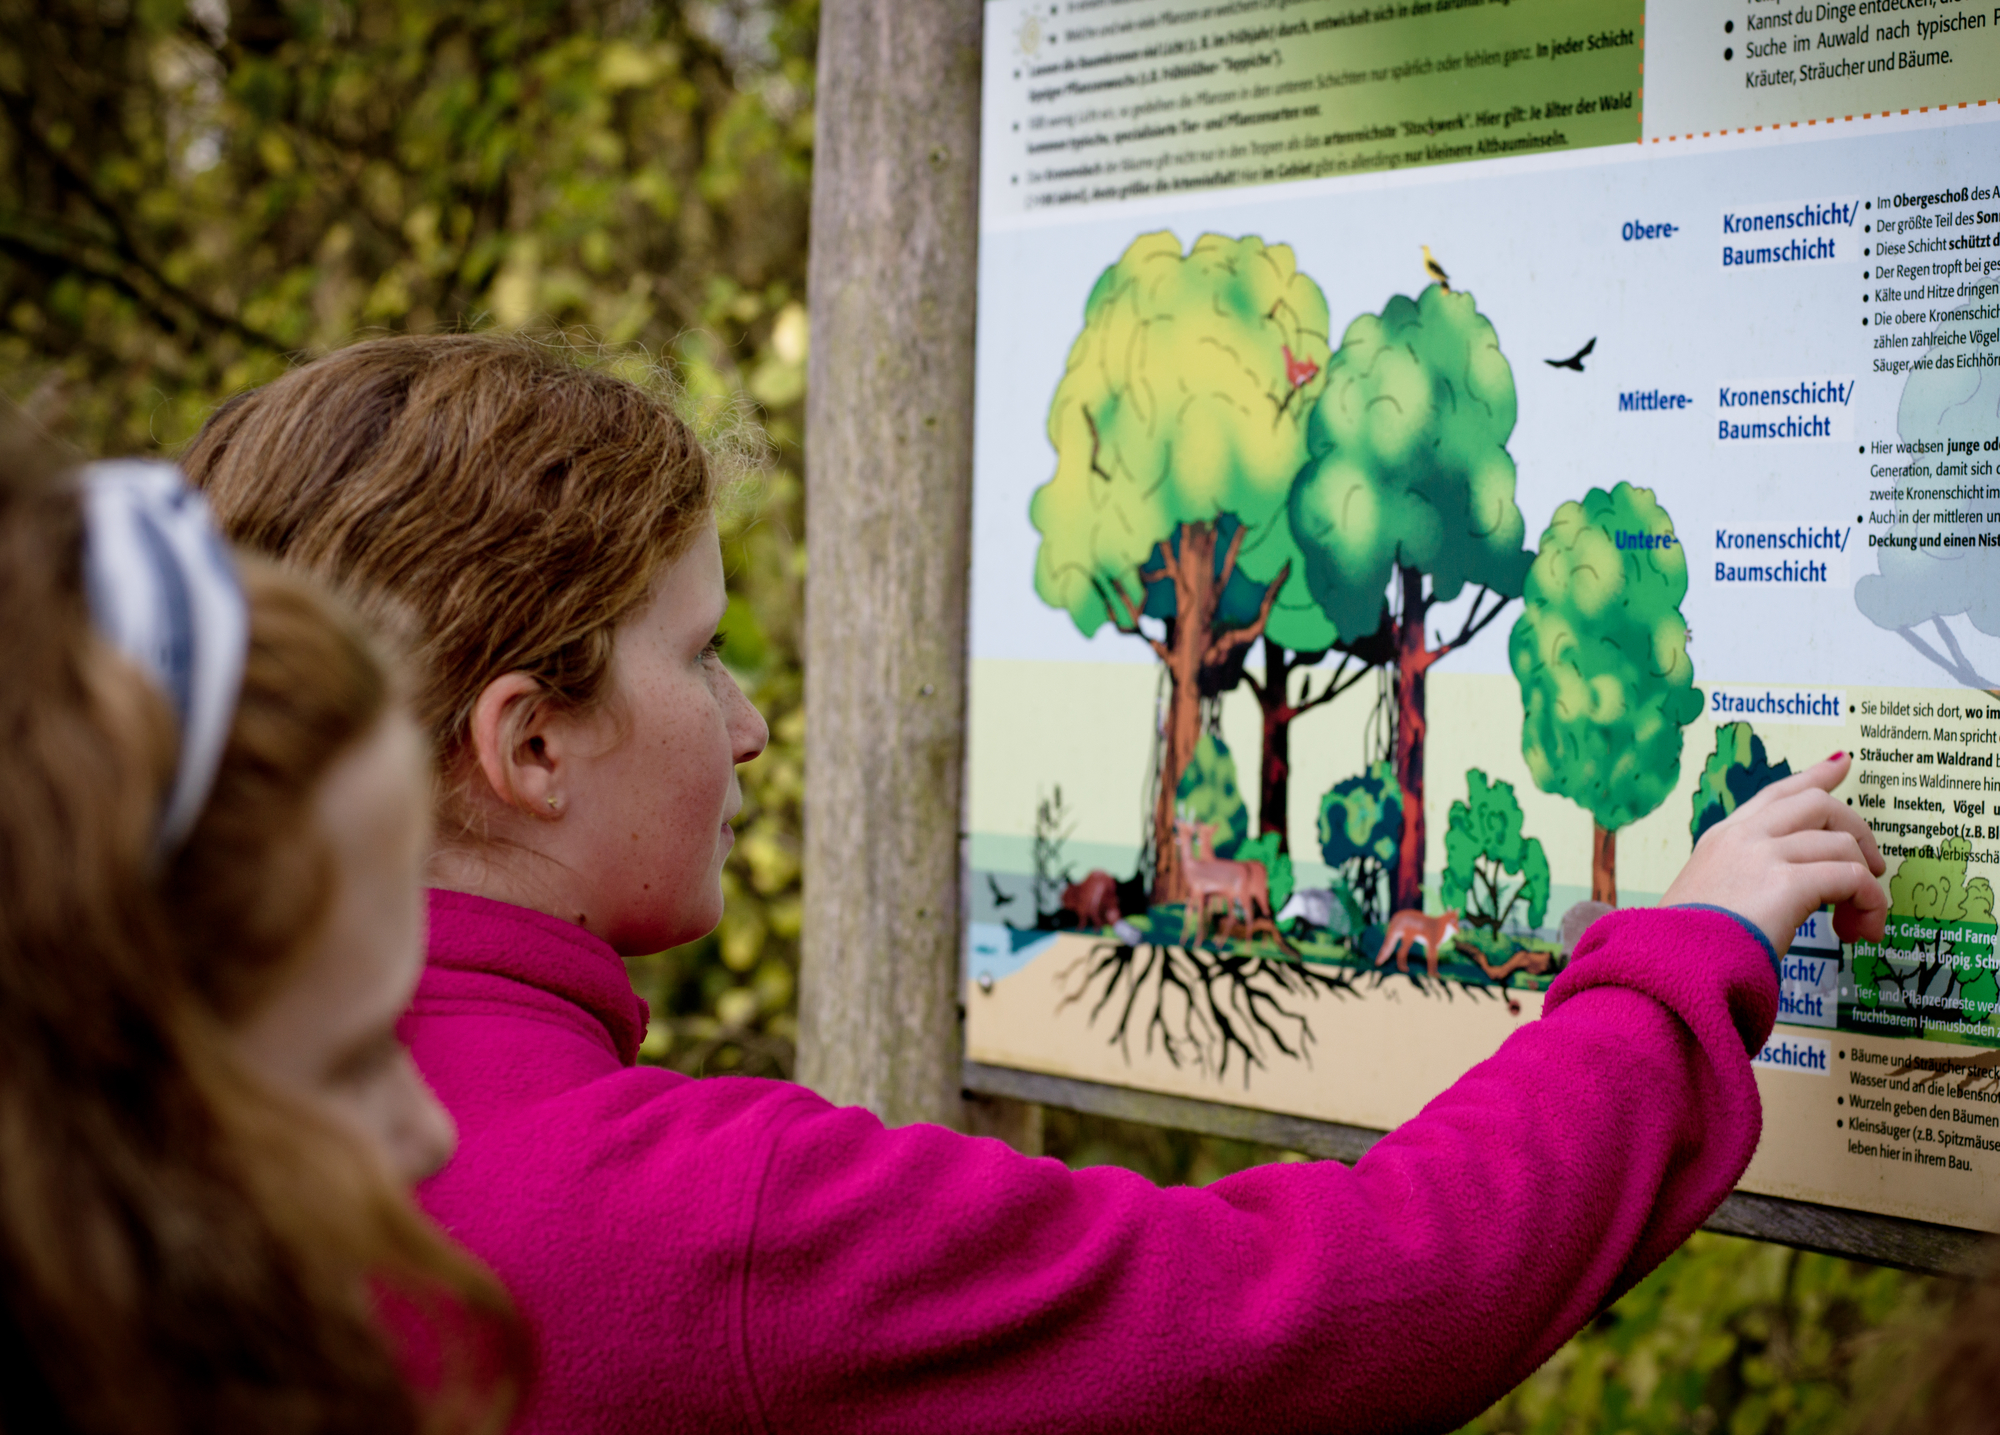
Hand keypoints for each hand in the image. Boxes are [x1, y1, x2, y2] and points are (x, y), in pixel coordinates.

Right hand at [1661, 753, 1886, 954]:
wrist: (1668, 969)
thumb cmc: (1683, 951)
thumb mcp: (1706, 903)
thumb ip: (1740, 887)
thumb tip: (1777, 903)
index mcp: (1721, 840)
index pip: (1776, 794)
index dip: (1815, 776)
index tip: (1841, 764)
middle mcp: (1742, 837)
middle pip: (1818, 804)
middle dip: (1857, 831)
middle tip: (1873, 869)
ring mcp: (1763, 855)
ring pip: (1842, 843)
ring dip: (1866, 882)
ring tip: (1861, 924)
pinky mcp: (1787, 883)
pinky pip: (1851, 879)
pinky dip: (1868, 903)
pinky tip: (1860, 930)